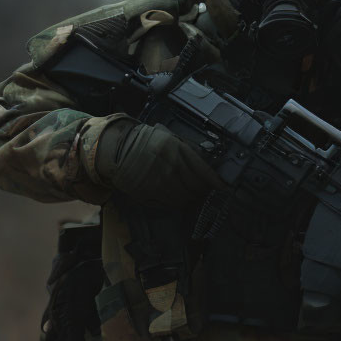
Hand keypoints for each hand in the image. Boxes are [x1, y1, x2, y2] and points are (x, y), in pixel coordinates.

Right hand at [96, 121, 222, 206]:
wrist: (116, 150)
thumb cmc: (144, 141)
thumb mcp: (168, 137)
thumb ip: (187, 150)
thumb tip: (206, 163)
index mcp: (176, 150)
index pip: (203, 171)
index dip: (216, 181)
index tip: (224, 186)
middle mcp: (170, 168)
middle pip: (196, 187)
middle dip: (205, 190)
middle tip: (207, 190)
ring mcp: (160, 183)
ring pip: (185, 197)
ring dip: (192, 198)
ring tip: (194, 194)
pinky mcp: (150, 194)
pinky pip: (171, 203)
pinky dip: (179, 201)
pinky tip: (180, 196)